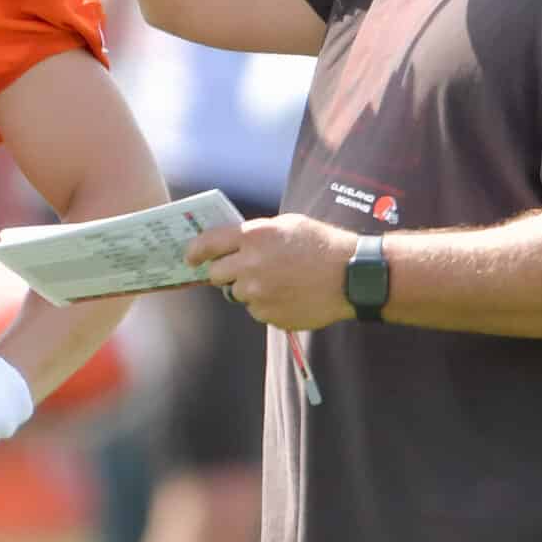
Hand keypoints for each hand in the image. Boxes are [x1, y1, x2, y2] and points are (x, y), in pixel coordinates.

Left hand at [185, 215, 359, 331]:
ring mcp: (259, 294)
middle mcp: (250, 266)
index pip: (208, 244)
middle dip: (224, 273)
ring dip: (250, 289)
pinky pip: (257, 311)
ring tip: (279, 281)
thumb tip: (232, 244)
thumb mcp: (287, 225)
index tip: (190, 258)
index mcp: (253, 237)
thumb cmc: (322, 245)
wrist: (351, 276)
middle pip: (217, 275)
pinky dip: (268, 305)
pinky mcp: (269, 315)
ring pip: (239, 294)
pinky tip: (290, 295)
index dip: (195, 251)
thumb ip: (256, 234)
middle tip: (242, 270)